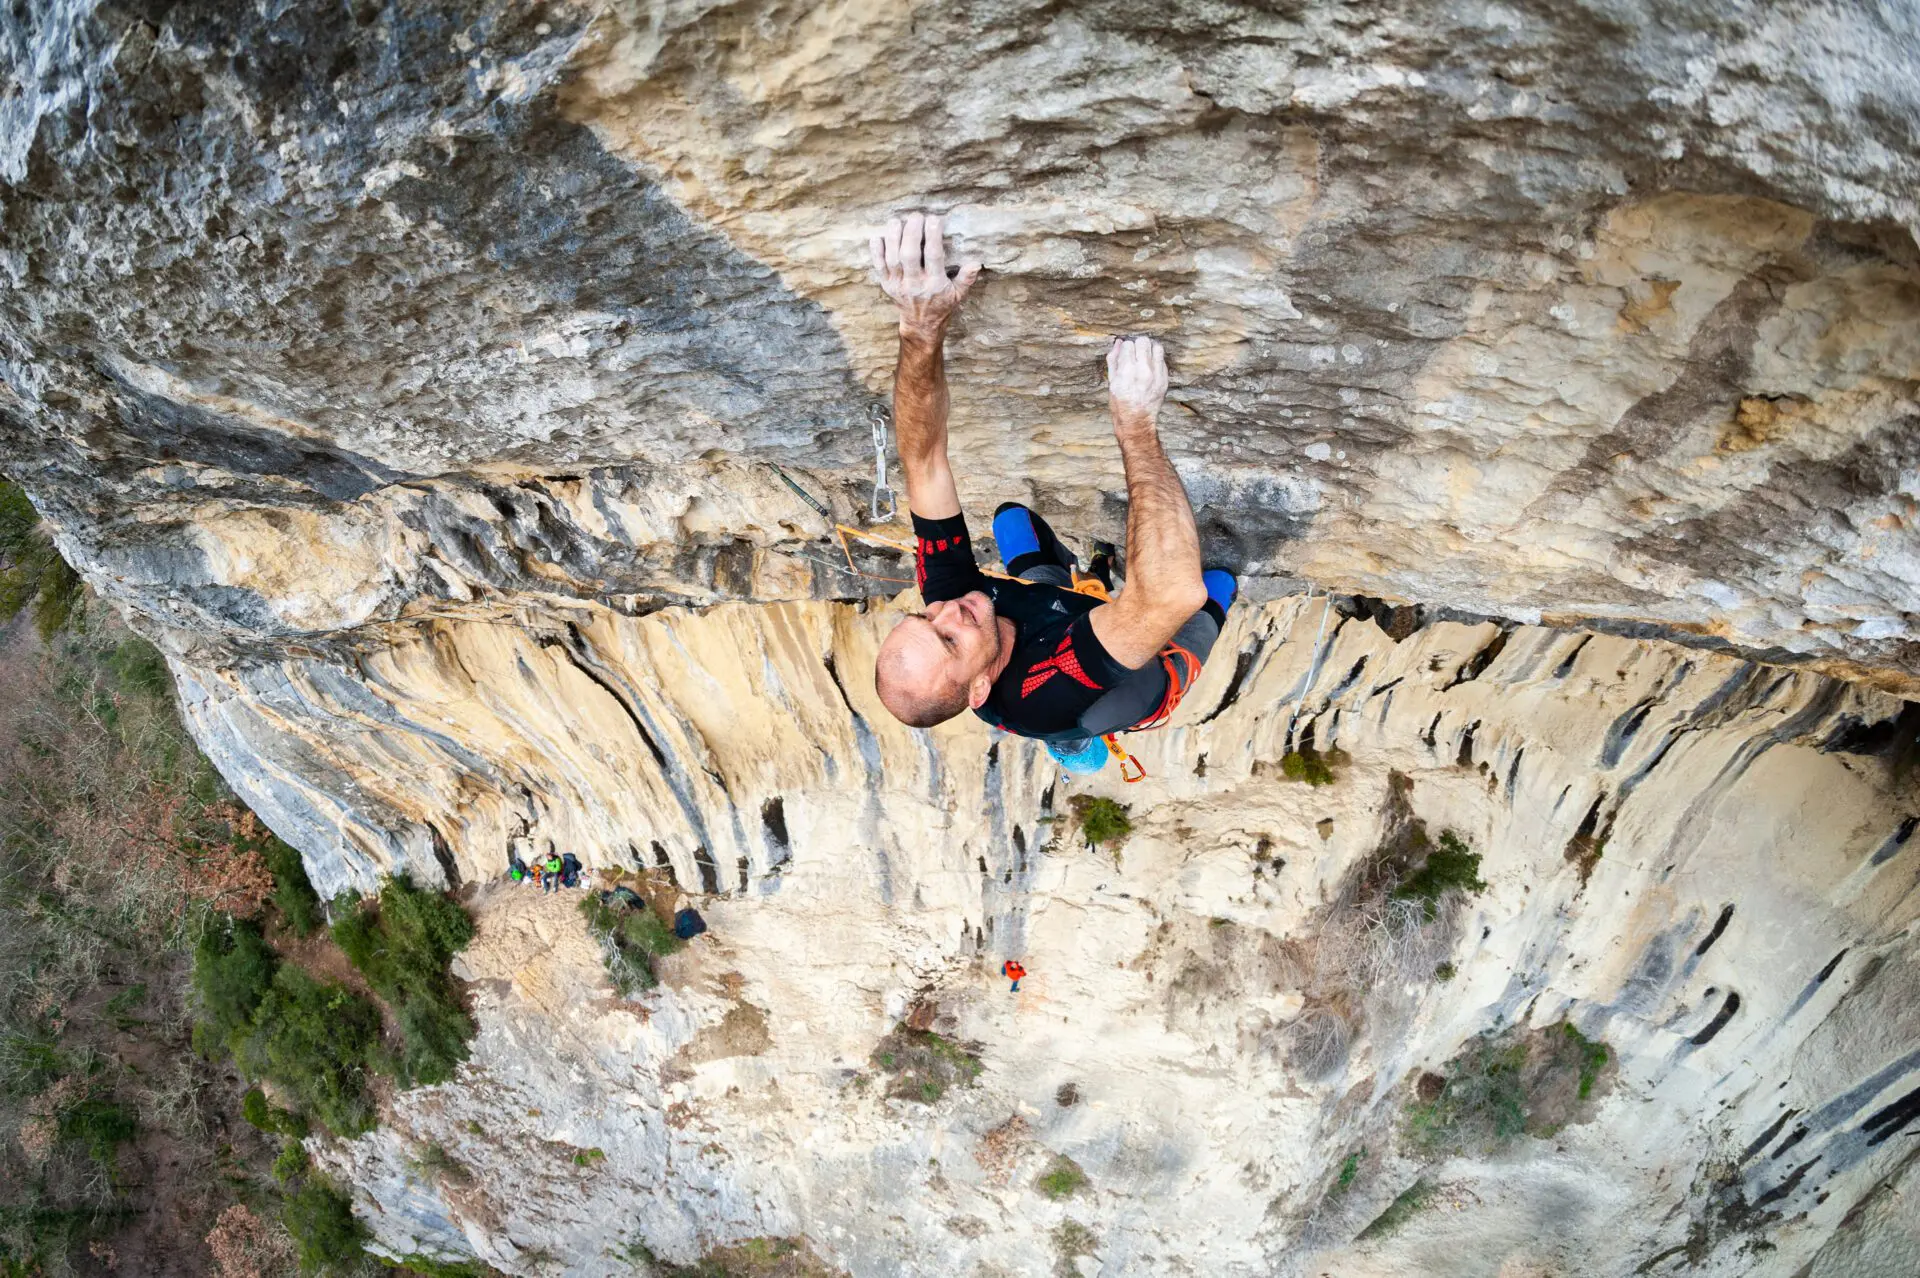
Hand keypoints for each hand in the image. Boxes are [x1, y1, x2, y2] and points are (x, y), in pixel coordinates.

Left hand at [871, 213, 981, 336]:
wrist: (921, 325)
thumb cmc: (942, 305)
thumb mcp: (958, 294)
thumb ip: (966, 278)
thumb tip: (976, 263)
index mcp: (934, 284)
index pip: (933, 256)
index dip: (933, 236)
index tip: (935, 219)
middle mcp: (915, 284)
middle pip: (910, 255)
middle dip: (912, 232)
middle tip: (916, 216)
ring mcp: (899, 284)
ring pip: (893, 258)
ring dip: (893, 238)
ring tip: (897, 221)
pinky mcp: (887, 285)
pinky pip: (879, 267)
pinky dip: (876, 251)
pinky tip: (877, 236)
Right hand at [1107, 335, 1167, 427]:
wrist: (1137, 421)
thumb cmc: (1121, 403)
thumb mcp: (1112, 382)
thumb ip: (1114, 360)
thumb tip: (1118, 343)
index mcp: (1127, 371)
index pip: (1128, 344)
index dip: (1125, 347)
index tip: (1125, 352)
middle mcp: (1144, 370)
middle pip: (1143, 342)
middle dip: (1137, 345)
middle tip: (1134, 352)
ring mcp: (1156, 375)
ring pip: (1156, 347)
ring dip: (1149, 349)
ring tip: (1144, 356)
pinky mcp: (1164, 379)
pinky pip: (1162, 359)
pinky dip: (1156, 359)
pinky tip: (1150, 367)